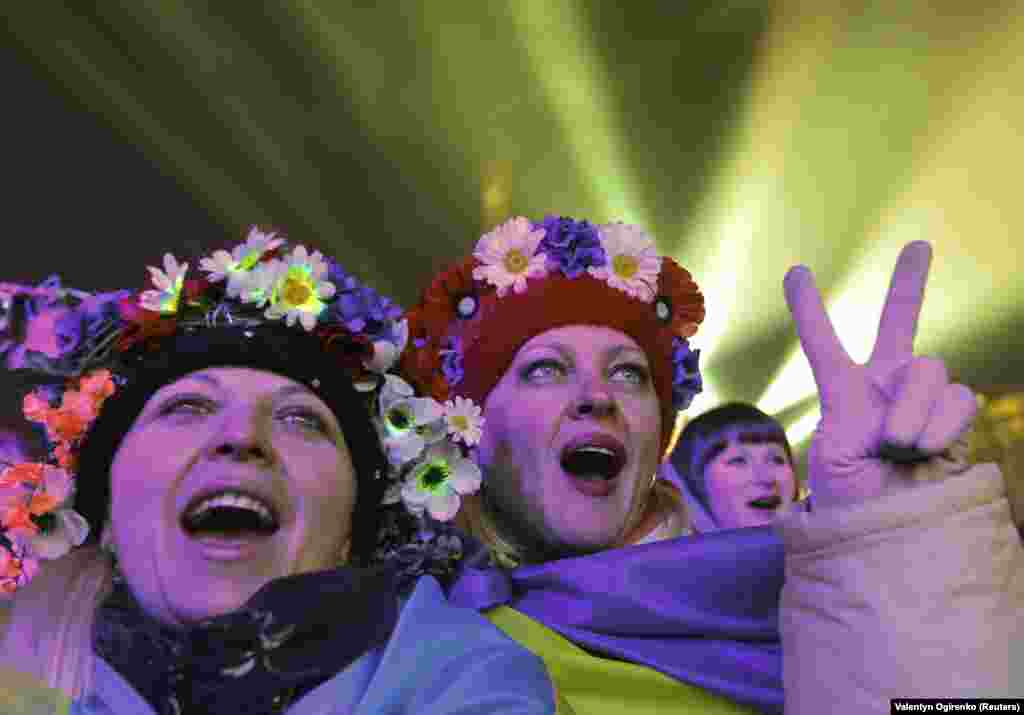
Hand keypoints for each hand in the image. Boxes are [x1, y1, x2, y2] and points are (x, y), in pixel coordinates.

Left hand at [783, 241, 976, 508]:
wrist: (888, 532)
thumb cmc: (850, 502)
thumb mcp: (831, 453)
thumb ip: (860, 410)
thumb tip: (906, 409)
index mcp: (845, 393)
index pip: (825, 343)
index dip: (810, 309)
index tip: (795, 272)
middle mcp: (887, 387)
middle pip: (900, 322)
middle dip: (910, 281)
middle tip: (918, 244)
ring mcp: (924, 399)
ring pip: (928, 368)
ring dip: (911, 409)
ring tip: (895, 446)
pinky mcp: (956, 418)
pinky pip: (958, 399)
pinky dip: (939, 424)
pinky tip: (924, 450)